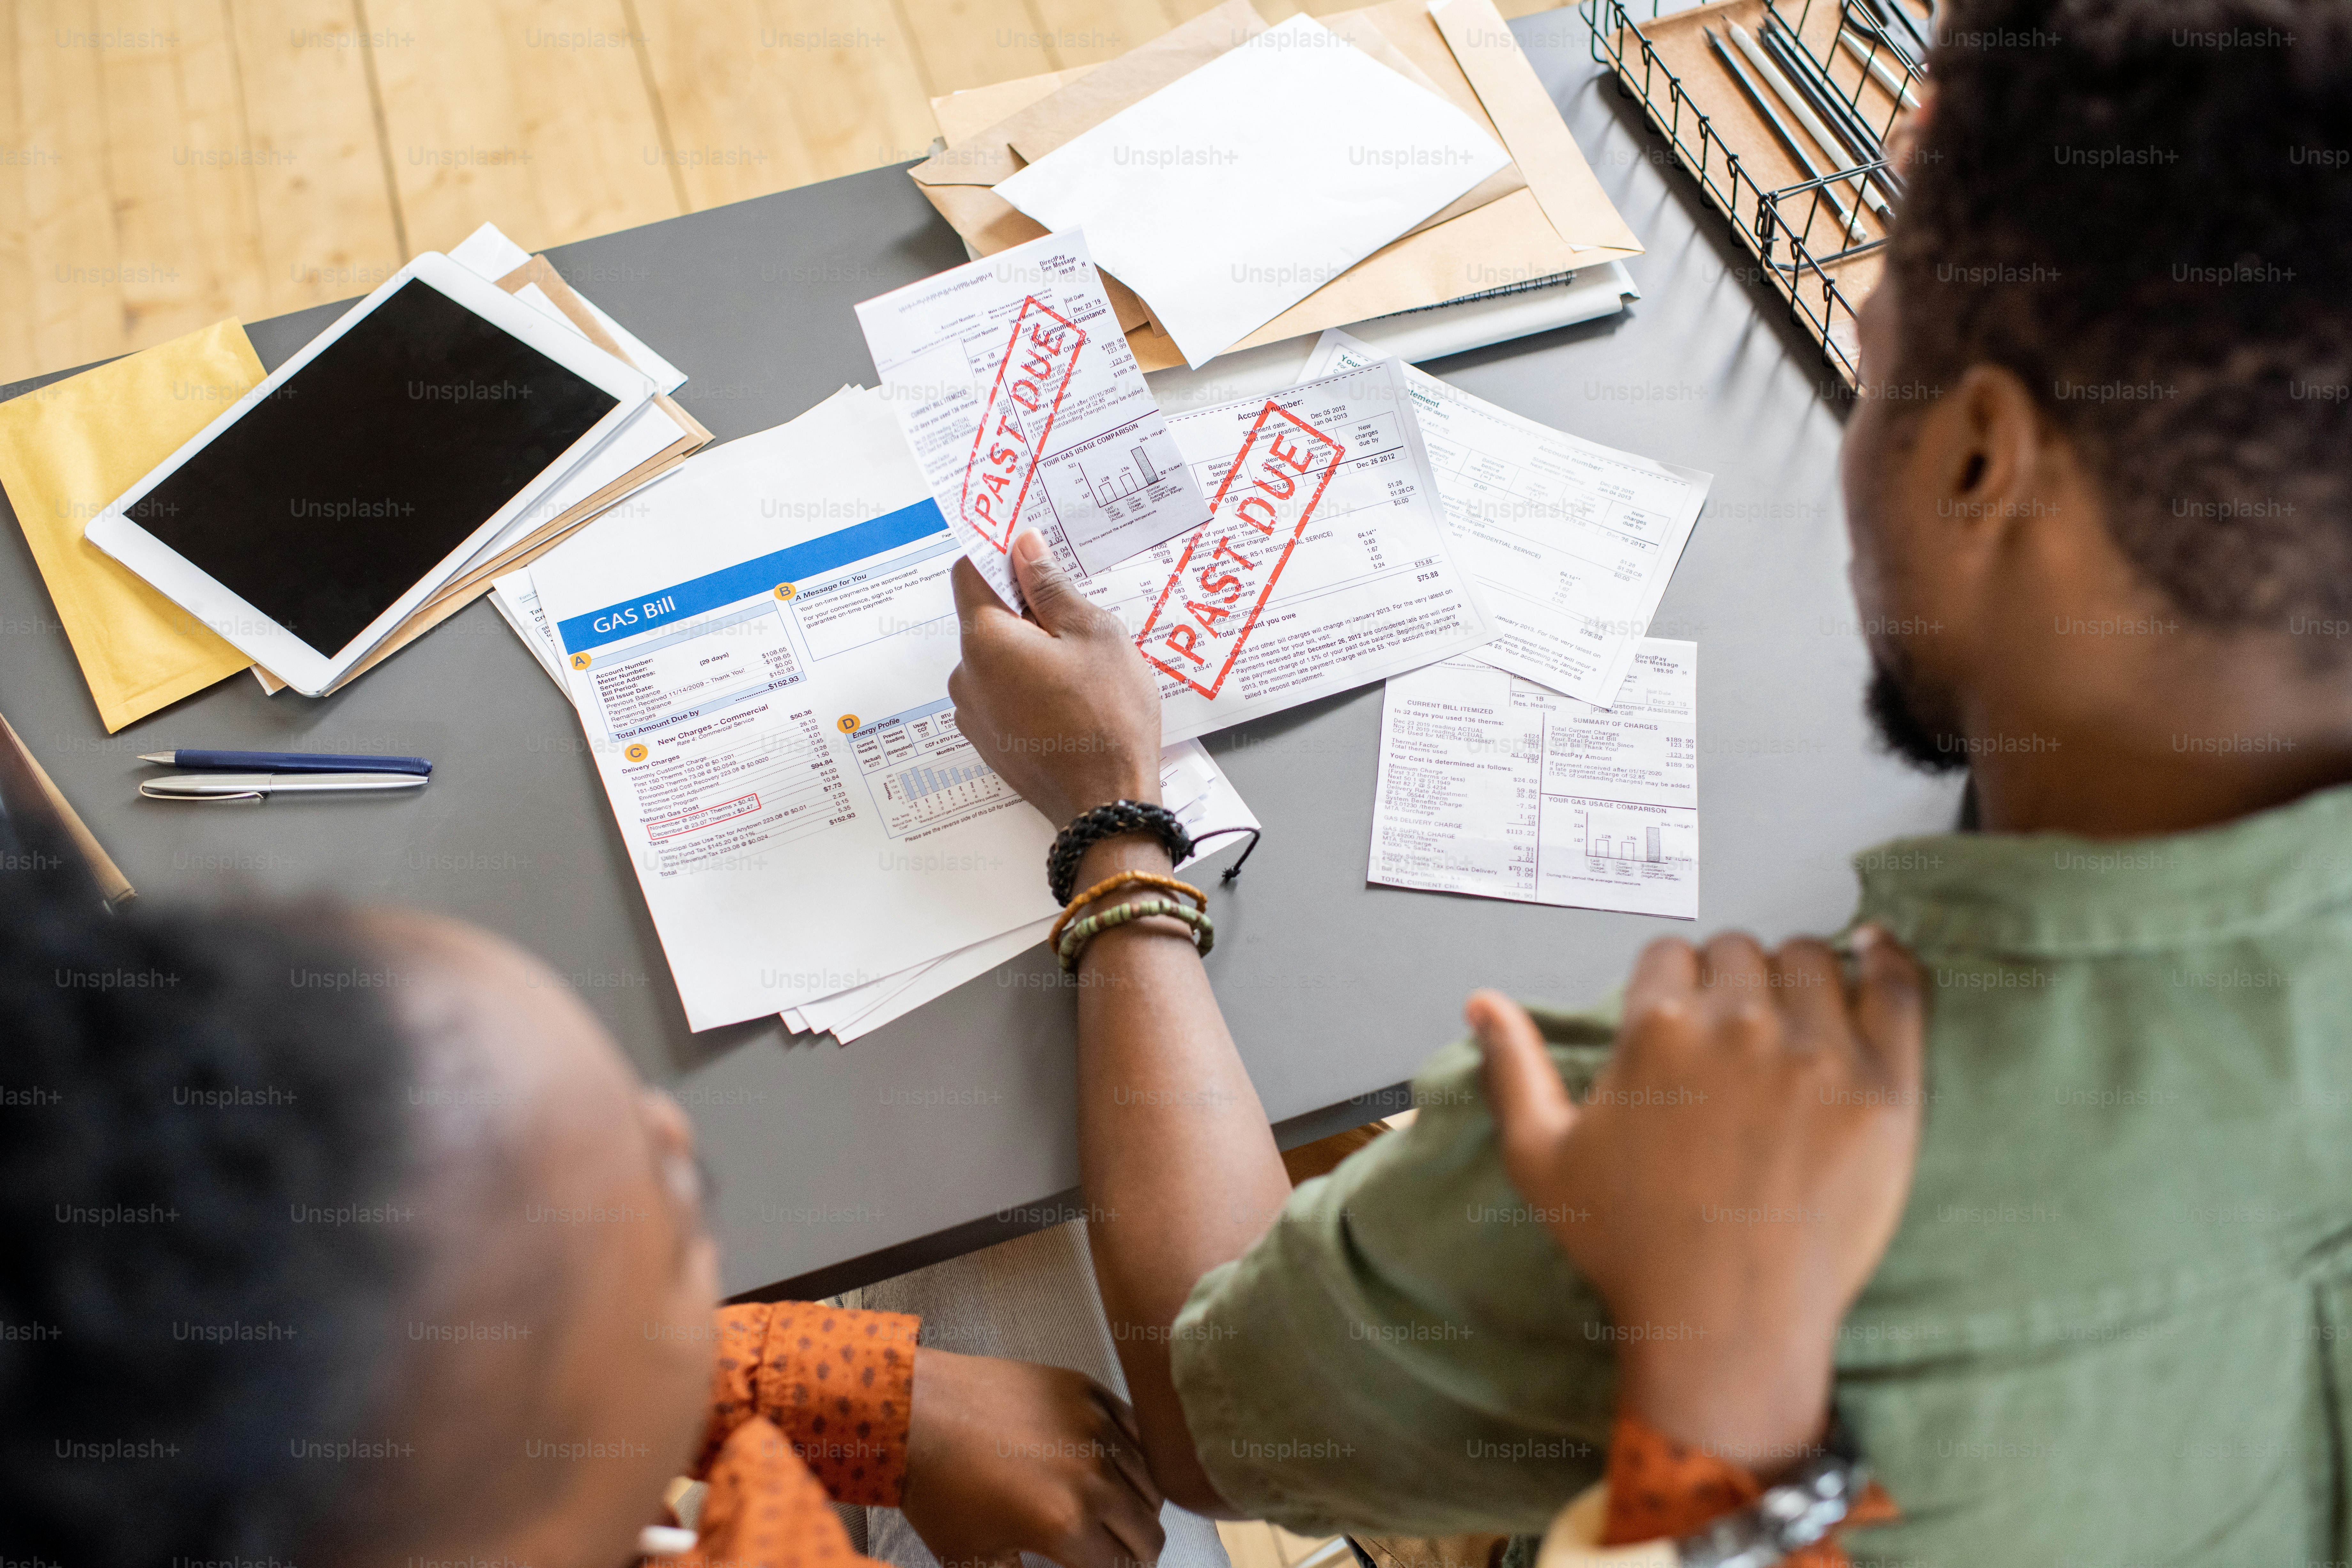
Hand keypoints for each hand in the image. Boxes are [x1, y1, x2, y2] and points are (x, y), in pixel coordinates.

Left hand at [901, 1348, 1165, 1567]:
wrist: (916, 1411)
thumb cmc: (938, 1487)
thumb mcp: (975, 1560)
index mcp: (1066, 1523)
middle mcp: (1092, 1475)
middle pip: (1149, 1532)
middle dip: (1134, 1553)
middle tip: (1112, 1554)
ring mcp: (1095, 1427)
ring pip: (1151, 1484)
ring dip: (1136, 1508)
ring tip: (1111, 1515)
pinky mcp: (1088, 1391)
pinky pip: (1138, 1434)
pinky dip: (1134, 1459)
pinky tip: (1111, 1470)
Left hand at [948, 531, 1162, 826]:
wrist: (1107, 806)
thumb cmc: (1108, 719)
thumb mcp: (1094, 634)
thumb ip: (1051, 587)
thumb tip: (1024, 546)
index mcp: (985, 641)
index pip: (968, 573)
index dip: (1000, 558)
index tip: (1033, 558)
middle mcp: (965, 677)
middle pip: (985, 620)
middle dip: (1025, 614)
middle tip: (1076, 628)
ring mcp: (973, 715)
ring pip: (996, 662)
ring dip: (1029, 655)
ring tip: (1079, 674)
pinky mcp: (988, 743)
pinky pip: (1001, 697)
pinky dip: (1028, 690)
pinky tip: (1068, 705)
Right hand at [1471, 927, 1924, 1473]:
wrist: (1725, 1324)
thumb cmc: (1631, 1246)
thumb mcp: (1542, 1159)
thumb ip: (1511, 1068)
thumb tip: (1483, 1001)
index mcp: (1656, 1027)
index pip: (1669, 955)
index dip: (1672, 987)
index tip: (1682, 1024)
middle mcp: (1738, 1022)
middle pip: (1739, 952)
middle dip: (1731, 983)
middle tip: (1734, 1039)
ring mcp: (1819, 1051)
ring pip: (1810, 961)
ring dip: (1796, 980)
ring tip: (1794, 1024)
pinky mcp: (1884, 1086)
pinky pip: (1898, 987)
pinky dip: (1886, 961)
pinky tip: (1873, 955)